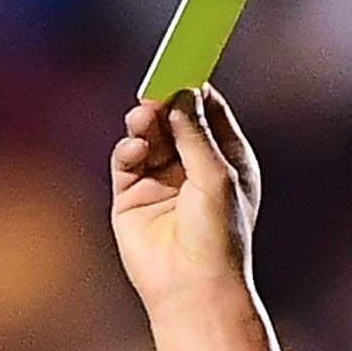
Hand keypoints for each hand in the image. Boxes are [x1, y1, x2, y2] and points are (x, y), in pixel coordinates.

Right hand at [110, 85, 260, 321]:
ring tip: (143, 120)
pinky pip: (126, 161)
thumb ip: (196, 132)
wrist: (193, 288)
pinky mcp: (131, 197)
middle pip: (173, 117)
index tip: (183, 62)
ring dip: (143, 124)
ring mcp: (160, 181)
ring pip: (147, 136)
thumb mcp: (216, 174)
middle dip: (163, 101)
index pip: (207, 109)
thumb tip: (180, 93)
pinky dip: (128, 150)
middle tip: (155, 86)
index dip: (193, 86)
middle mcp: (192, 166)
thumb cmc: (217, 235)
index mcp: (225, 158)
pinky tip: (135, 151)